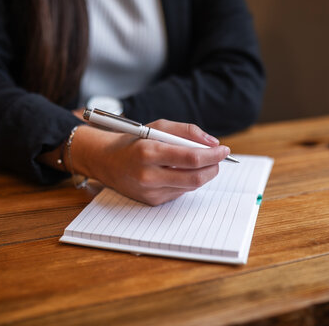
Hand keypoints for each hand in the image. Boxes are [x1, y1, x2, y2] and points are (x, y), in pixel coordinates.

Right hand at [72, 120, 229, 205]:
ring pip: (190, 187)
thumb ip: (187, 131)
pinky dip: (186, 181)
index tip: (224, 149)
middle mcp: (148, 175)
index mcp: (149, 151)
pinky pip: (180, 192)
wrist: (105, 161)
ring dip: (202, 174)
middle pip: (195, 178)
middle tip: (218, 158)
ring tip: (200, 162)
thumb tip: (212, 143)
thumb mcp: (158, 127)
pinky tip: (179, 172)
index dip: (213, 155)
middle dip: (213, 168)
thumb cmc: (134, 141)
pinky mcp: (152, 201)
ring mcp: (150, 191)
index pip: (191, 158)